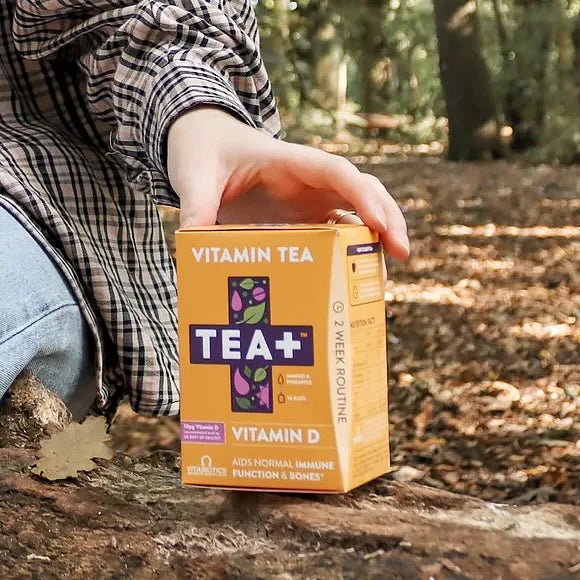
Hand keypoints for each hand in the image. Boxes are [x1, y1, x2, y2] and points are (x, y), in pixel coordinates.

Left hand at [167, 108, 408, 259]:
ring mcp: (308, 200)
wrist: (203, 144)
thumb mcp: (194, 174)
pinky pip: (335, 234)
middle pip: (362, 191)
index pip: (338, 172)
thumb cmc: (203, 151)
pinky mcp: (302, 218)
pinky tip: (354, 281)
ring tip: (382, 279)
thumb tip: (193, 242)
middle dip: (387, 217)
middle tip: (402, 253)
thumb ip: (196, 204)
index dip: (363, 195)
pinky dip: (350, 255)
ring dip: (375, 241)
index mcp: (289, 161)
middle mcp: (307, 180)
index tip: (380, 223)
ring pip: (356, 215)